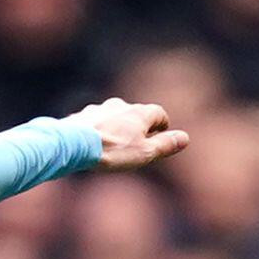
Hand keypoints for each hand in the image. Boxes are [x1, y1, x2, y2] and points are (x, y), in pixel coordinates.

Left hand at [74, 98, 190, 169]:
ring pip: (113, 116)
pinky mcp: (81, 116)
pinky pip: (94, 122)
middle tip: (137, 144)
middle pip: (135, 114)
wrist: (74, 144)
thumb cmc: (113, 150)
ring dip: (116, 127)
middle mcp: (120, 105)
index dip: (162, 126)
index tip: (160, 136)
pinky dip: (97, 130)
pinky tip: (92, 144)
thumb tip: (185, 138)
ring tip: (113, 145)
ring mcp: (99, 108)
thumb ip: (165, 145)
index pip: (159, 113)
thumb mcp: (145, 152)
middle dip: (138, 127)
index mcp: (140, 112)